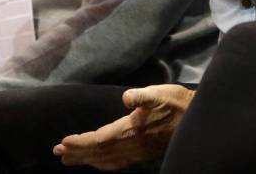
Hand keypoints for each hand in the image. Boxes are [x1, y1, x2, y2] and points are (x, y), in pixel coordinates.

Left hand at [53, 84, 194, 170]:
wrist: (197, 120)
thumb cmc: (177, 102)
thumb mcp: (161, 92)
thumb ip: (143, 96)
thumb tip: (126, 98)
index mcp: (133, 129)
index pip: (101, 139)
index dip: (82, 142)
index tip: (64, 142)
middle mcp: (133, 144)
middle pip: (100, 152)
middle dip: (78, 153)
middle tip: (58, 152)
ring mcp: (138, 151)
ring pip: (107, 160)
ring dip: (87, 159)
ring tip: (68, 158)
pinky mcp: (143, 153)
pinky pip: (117, 163)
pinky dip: (102, 163)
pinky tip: (97, 162)